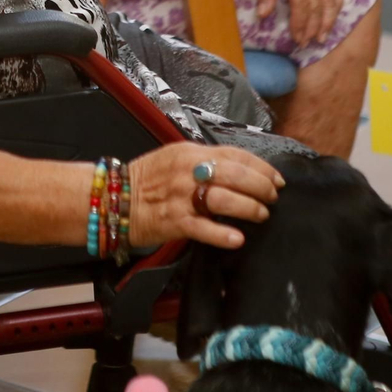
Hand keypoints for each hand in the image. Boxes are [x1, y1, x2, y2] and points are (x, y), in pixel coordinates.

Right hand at [127, 143, 283, 249]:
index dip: (261, 167)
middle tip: (272, 197)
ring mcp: (180, 196)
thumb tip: (241, 171)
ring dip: (248, 207)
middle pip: (234, 175)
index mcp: (190, 152)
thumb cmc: (149, 180)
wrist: (115, 200)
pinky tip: (237, 238)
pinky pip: (202, 227)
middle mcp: (187, 171)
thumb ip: (205, 161)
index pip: (234, 155)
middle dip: (260, 186)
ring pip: (223, 199)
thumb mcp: (175, 158)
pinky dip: (222, 234)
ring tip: (261, 214)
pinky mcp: (174, 221)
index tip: (276, 179)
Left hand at [268, 0, 342, 45]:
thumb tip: (264, 15)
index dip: (300, 23)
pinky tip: (331, 17)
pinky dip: (335, 4)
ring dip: (327, 20)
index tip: (297, 39)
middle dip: (312, 26)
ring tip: (322, 37)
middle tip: (306, 43)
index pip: (302, 3)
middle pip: (317, 3)